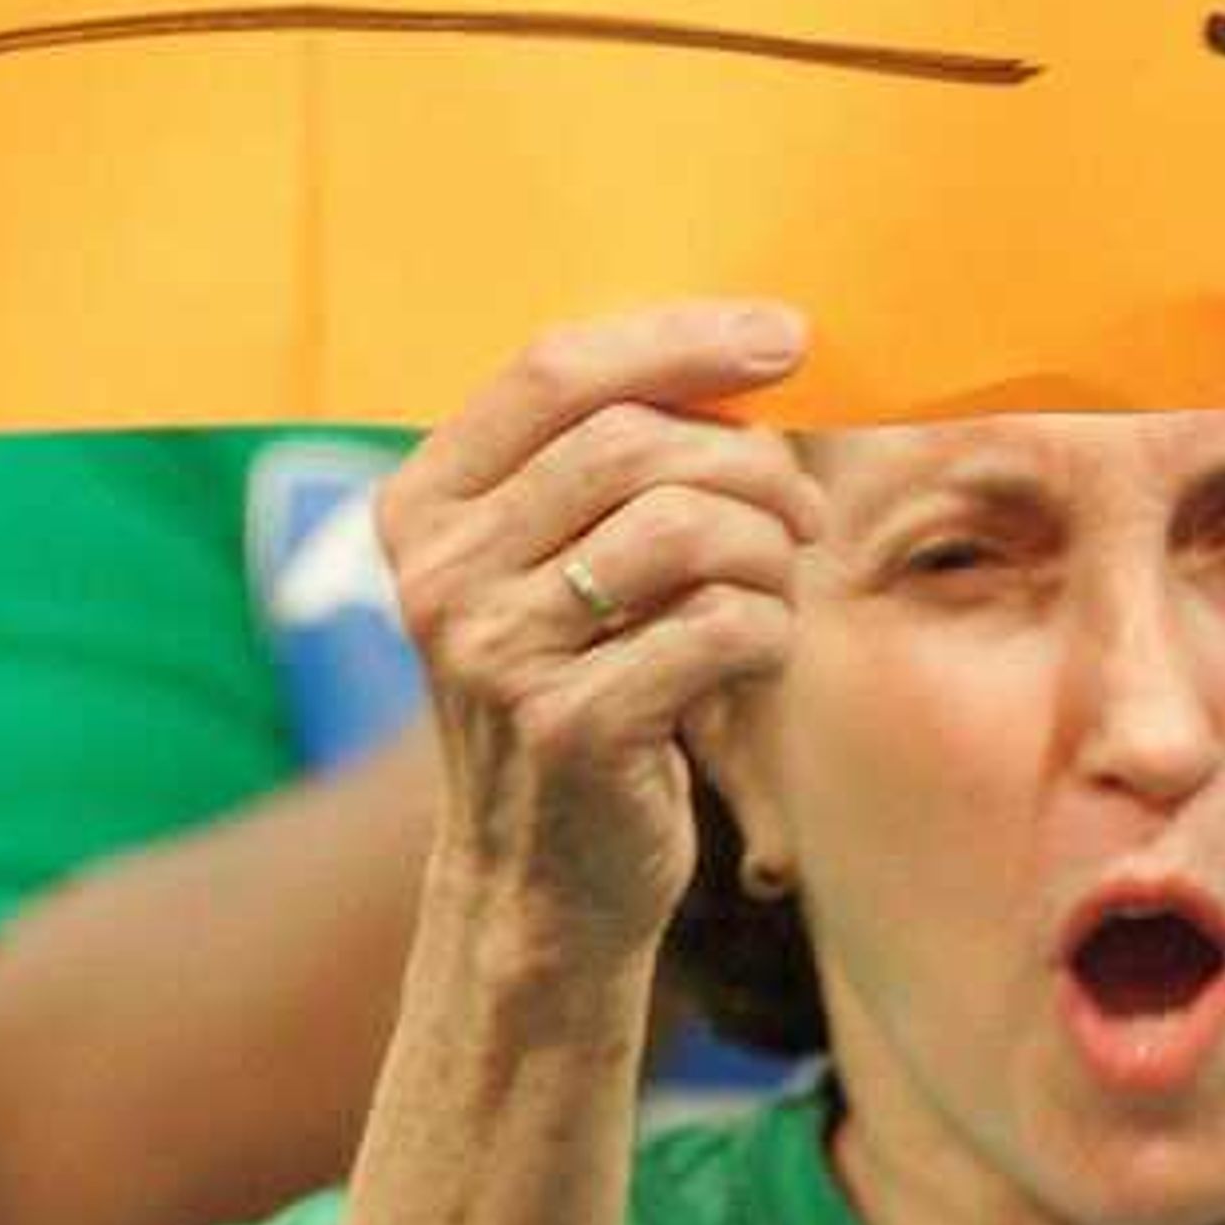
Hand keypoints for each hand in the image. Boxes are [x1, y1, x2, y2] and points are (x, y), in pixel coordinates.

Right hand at [378, 303, 816, 965]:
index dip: (680, 340)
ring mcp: (495, 653)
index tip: (784, 339)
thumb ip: (607, 466)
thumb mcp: (551, 569)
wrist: (539, 886)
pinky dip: (771, 634)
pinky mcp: (570, 726)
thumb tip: (754, 349)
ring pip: (688, 526)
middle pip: (633, 442)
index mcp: (423, 507)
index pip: (552, 369)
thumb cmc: (577, 695)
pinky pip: (723, 625)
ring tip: (772, 591)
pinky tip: (752, 665)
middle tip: (800, 514)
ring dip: (769, 553)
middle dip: (753, 464)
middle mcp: (440, 574)